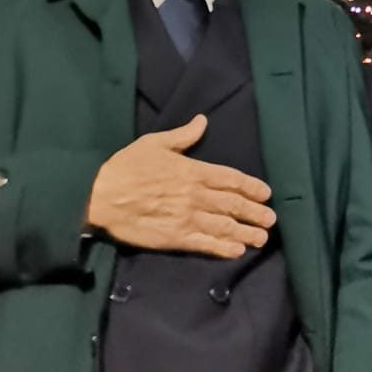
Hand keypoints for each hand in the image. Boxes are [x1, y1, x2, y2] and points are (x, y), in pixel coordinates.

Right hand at [85, 115, 275, 258]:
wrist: (100, 196)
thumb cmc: (126, 166)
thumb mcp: (155, 143)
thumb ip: (183, 135)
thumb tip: (203, 120)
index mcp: (193, 170)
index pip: (231, 179)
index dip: (252, 187)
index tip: (267, 194)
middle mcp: (195, 195)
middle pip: (233, 204)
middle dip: (255, 213)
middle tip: (271, 220)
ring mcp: (186, 218)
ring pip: (224, 226)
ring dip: (246, 232)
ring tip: (261, 239)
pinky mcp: (175, 238)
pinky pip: (205, 244)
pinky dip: (223, 248)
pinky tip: (237, 251)